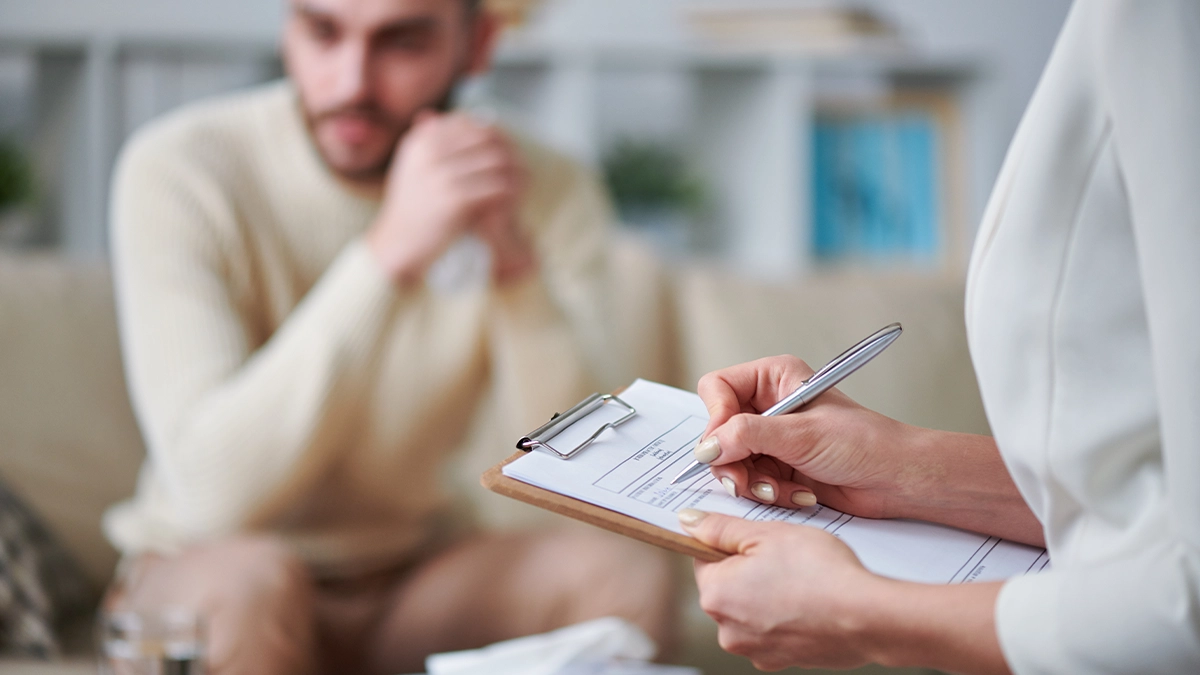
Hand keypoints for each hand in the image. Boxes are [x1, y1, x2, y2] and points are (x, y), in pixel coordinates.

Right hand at [367, 111, 529, 284]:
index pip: (468, 124)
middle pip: (485, 138)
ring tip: (522, 181)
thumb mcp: (417, 166)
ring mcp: (442, 174)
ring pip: (495, 160)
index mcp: (421, 140)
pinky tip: (516, 198)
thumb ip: (444, 140)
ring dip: (513, 170)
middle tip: (520, 164)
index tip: (505, 148)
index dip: (492, 134)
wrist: (398, 244)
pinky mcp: (455, 198)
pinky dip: (510, 190)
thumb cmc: (412, 208)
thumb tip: (481, 115)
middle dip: (507, 149)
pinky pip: (496, 186)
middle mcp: (429, 152)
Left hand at [680, 510, 884, 670]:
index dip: (730, 543)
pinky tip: (808, 602)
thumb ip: (722, 528)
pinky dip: (786, 616)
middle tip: (784, 556)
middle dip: (749, 570)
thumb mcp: (767, 533)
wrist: (867, 617)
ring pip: (750, 609)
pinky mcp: (780, 661)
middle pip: (727, 586)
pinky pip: (773, 630)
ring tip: (801, 580)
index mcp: (715, 594)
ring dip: (768, 594)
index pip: (703, 559)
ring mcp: (754, 649)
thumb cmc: (820, 572)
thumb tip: (689, 521)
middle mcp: (727, 629)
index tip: (754, 539)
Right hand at [696, 355, 923, 518]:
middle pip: (718, 431)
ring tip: (779, 490)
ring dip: (752, 482)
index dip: (715, 419)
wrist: (895, 479)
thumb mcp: (801, 435)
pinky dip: (768, 493)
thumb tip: (706, 447)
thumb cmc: (864, 443)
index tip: (722, 447)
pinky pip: (750, 482)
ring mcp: (771, 438)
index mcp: (773, 378)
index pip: (717, 389)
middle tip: (744, 482)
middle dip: (732, 461)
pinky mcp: (777, 467)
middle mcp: (767, 406)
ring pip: (730, 461)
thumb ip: (747, 436)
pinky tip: (796, 495)